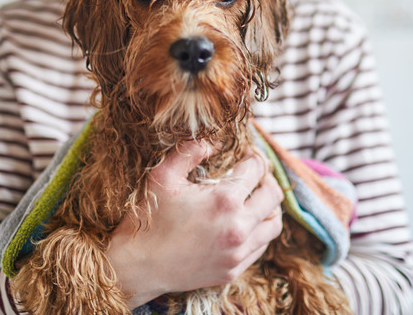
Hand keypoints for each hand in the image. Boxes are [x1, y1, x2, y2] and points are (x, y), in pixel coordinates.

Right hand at [105, 140, 284, 307]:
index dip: (253, 156)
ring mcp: (238, 252)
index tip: (245, 155)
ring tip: (256, 199)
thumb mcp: (163, 176)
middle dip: (266, 180)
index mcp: (224, 200)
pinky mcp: (233, 270)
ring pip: (273, 224)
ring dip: (269, 208)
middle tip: (255, 175)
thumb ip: (190, 151)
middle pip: (273, 196)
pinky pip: (261, 247)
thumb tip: (212, 142)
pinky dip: (259, 232)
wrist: (138, 266)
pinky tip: (246, 224)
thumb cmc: (149, 219)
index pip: (257, 169)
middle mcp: (238, 227)